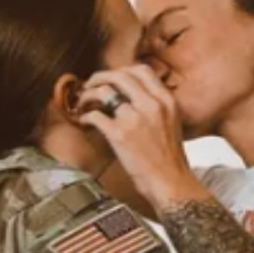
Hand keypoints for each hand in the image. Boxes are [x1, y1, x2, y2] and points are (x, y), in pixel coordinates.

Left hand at [76, 65, 200, 205]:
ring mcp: (135, 118)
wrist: (170, 182)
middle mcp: (152, 105)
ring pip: (104, 91)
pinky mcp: (119, 135)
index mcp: (166, 100)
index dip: (121, 70)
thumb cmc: (169, 158)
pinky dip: (85, 117)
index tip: (111, 78)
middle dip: (99, 76)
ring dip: (88, 94)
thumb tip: (133, 95)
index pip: (141, 70)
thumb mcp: (171, 122)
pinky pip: (95, 116)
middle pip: (120, 76)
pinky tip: (83, 122)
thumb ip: (156, 105)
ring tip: (82, 102)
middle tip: (90, 84)